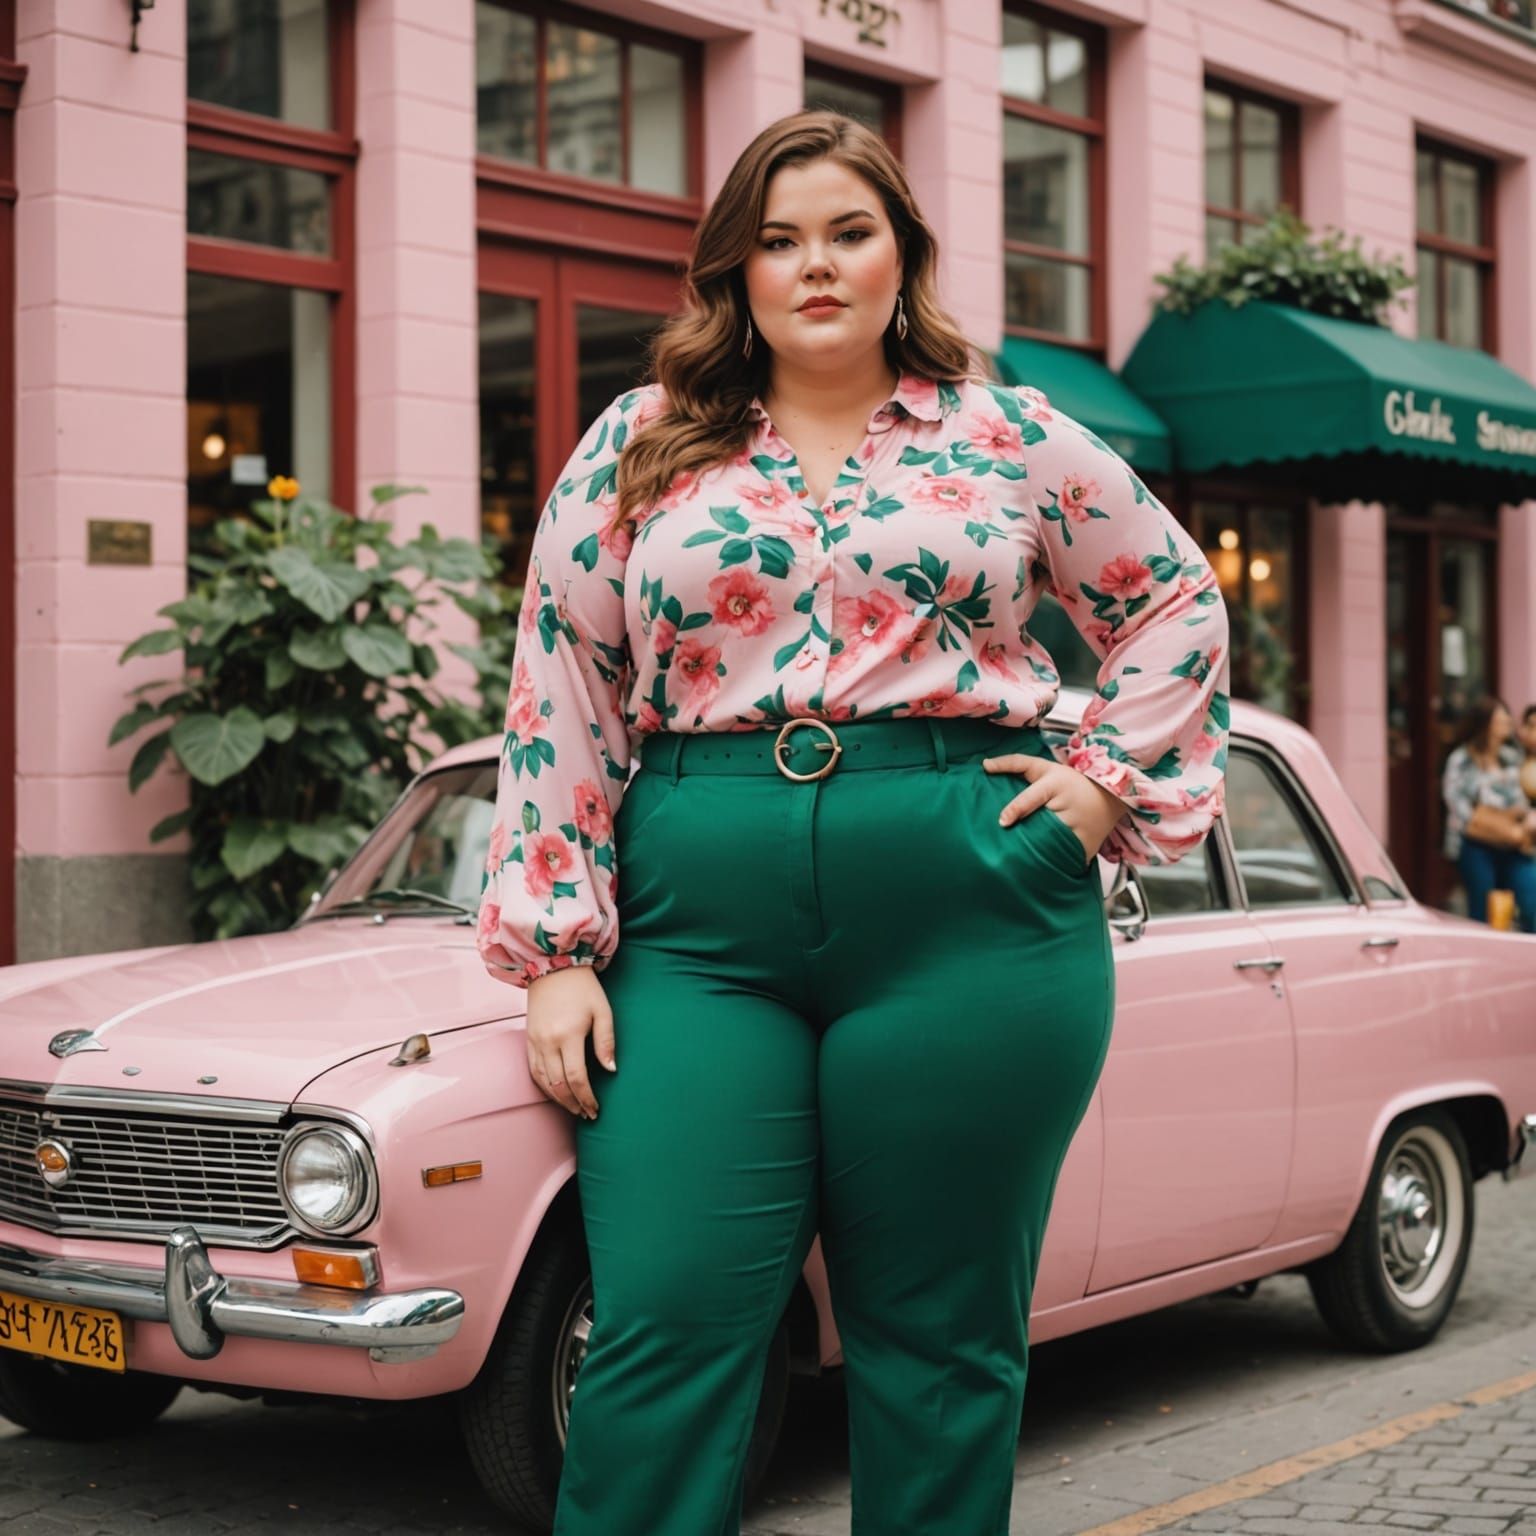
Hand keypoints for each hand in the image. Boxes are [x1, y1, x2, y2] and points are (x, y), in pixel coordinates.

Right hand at [525, 965, 615, 1119]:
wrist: (552, 966)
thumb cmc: (583, 987)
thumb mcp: (602, 1011)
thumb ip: (606, 1042)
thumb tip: (611, 1070)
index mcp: (569, 1034)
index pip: (577, 1078)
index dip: (587, 1098)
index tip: (596, 1108)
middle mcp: (548, 1041)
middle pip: (558, 1085)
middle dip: (573, 1104)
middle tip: (586, 1114)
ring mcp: (535, 1041)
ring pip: (543, 1082)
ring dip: (558, 1099)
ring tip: (573, 1108)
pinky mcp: (529, 1039)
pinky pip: (534, 1070)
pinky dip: (544, 1086)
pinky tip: (556, 1092)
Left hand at [982, 753, 1125, 864]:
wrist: (1109, 794)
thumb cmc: (1067, 781)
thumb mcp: (1043, 767)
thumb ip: (1014, 764)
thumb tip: (984, 765)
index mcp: (1055, 785)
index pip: (1033, 797)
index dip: (1017, 809)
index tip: (1002, 822)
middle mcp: (1068, 805)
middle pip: (1041, 823)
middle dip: (1027, 834)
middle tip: (1008, 847)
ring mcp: (1080, 826)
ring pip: (1053, 843)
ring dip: (1039, 852)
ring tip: (1021, 861)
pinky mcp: (1088, 844)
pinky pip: (1067, 857)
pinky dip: (1055, 862)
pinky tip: (1041, 868)